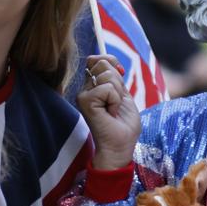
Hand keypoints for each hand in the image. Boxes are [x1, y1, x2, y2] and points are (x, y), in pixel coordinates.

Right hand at [77, 53, 140, 170]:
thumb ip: (115, 77)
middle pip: (103, 63)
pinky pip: (107, 88)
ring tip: (113, 110)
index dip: (112, 64)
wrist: (120, 146)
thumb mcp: (123, 95)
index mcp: (93, 86)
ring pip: (107, 75)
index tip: (120, 82)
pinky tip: (110, 114)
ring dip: (118, 94)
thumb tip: (111, 61)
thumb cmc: (123, 125)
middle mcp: (85, 88)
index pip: (99, 59)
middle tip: (116, 103)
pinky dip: (115, 101)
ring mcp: (83, 94)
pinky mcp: (85, 101)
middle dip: (118, 82)